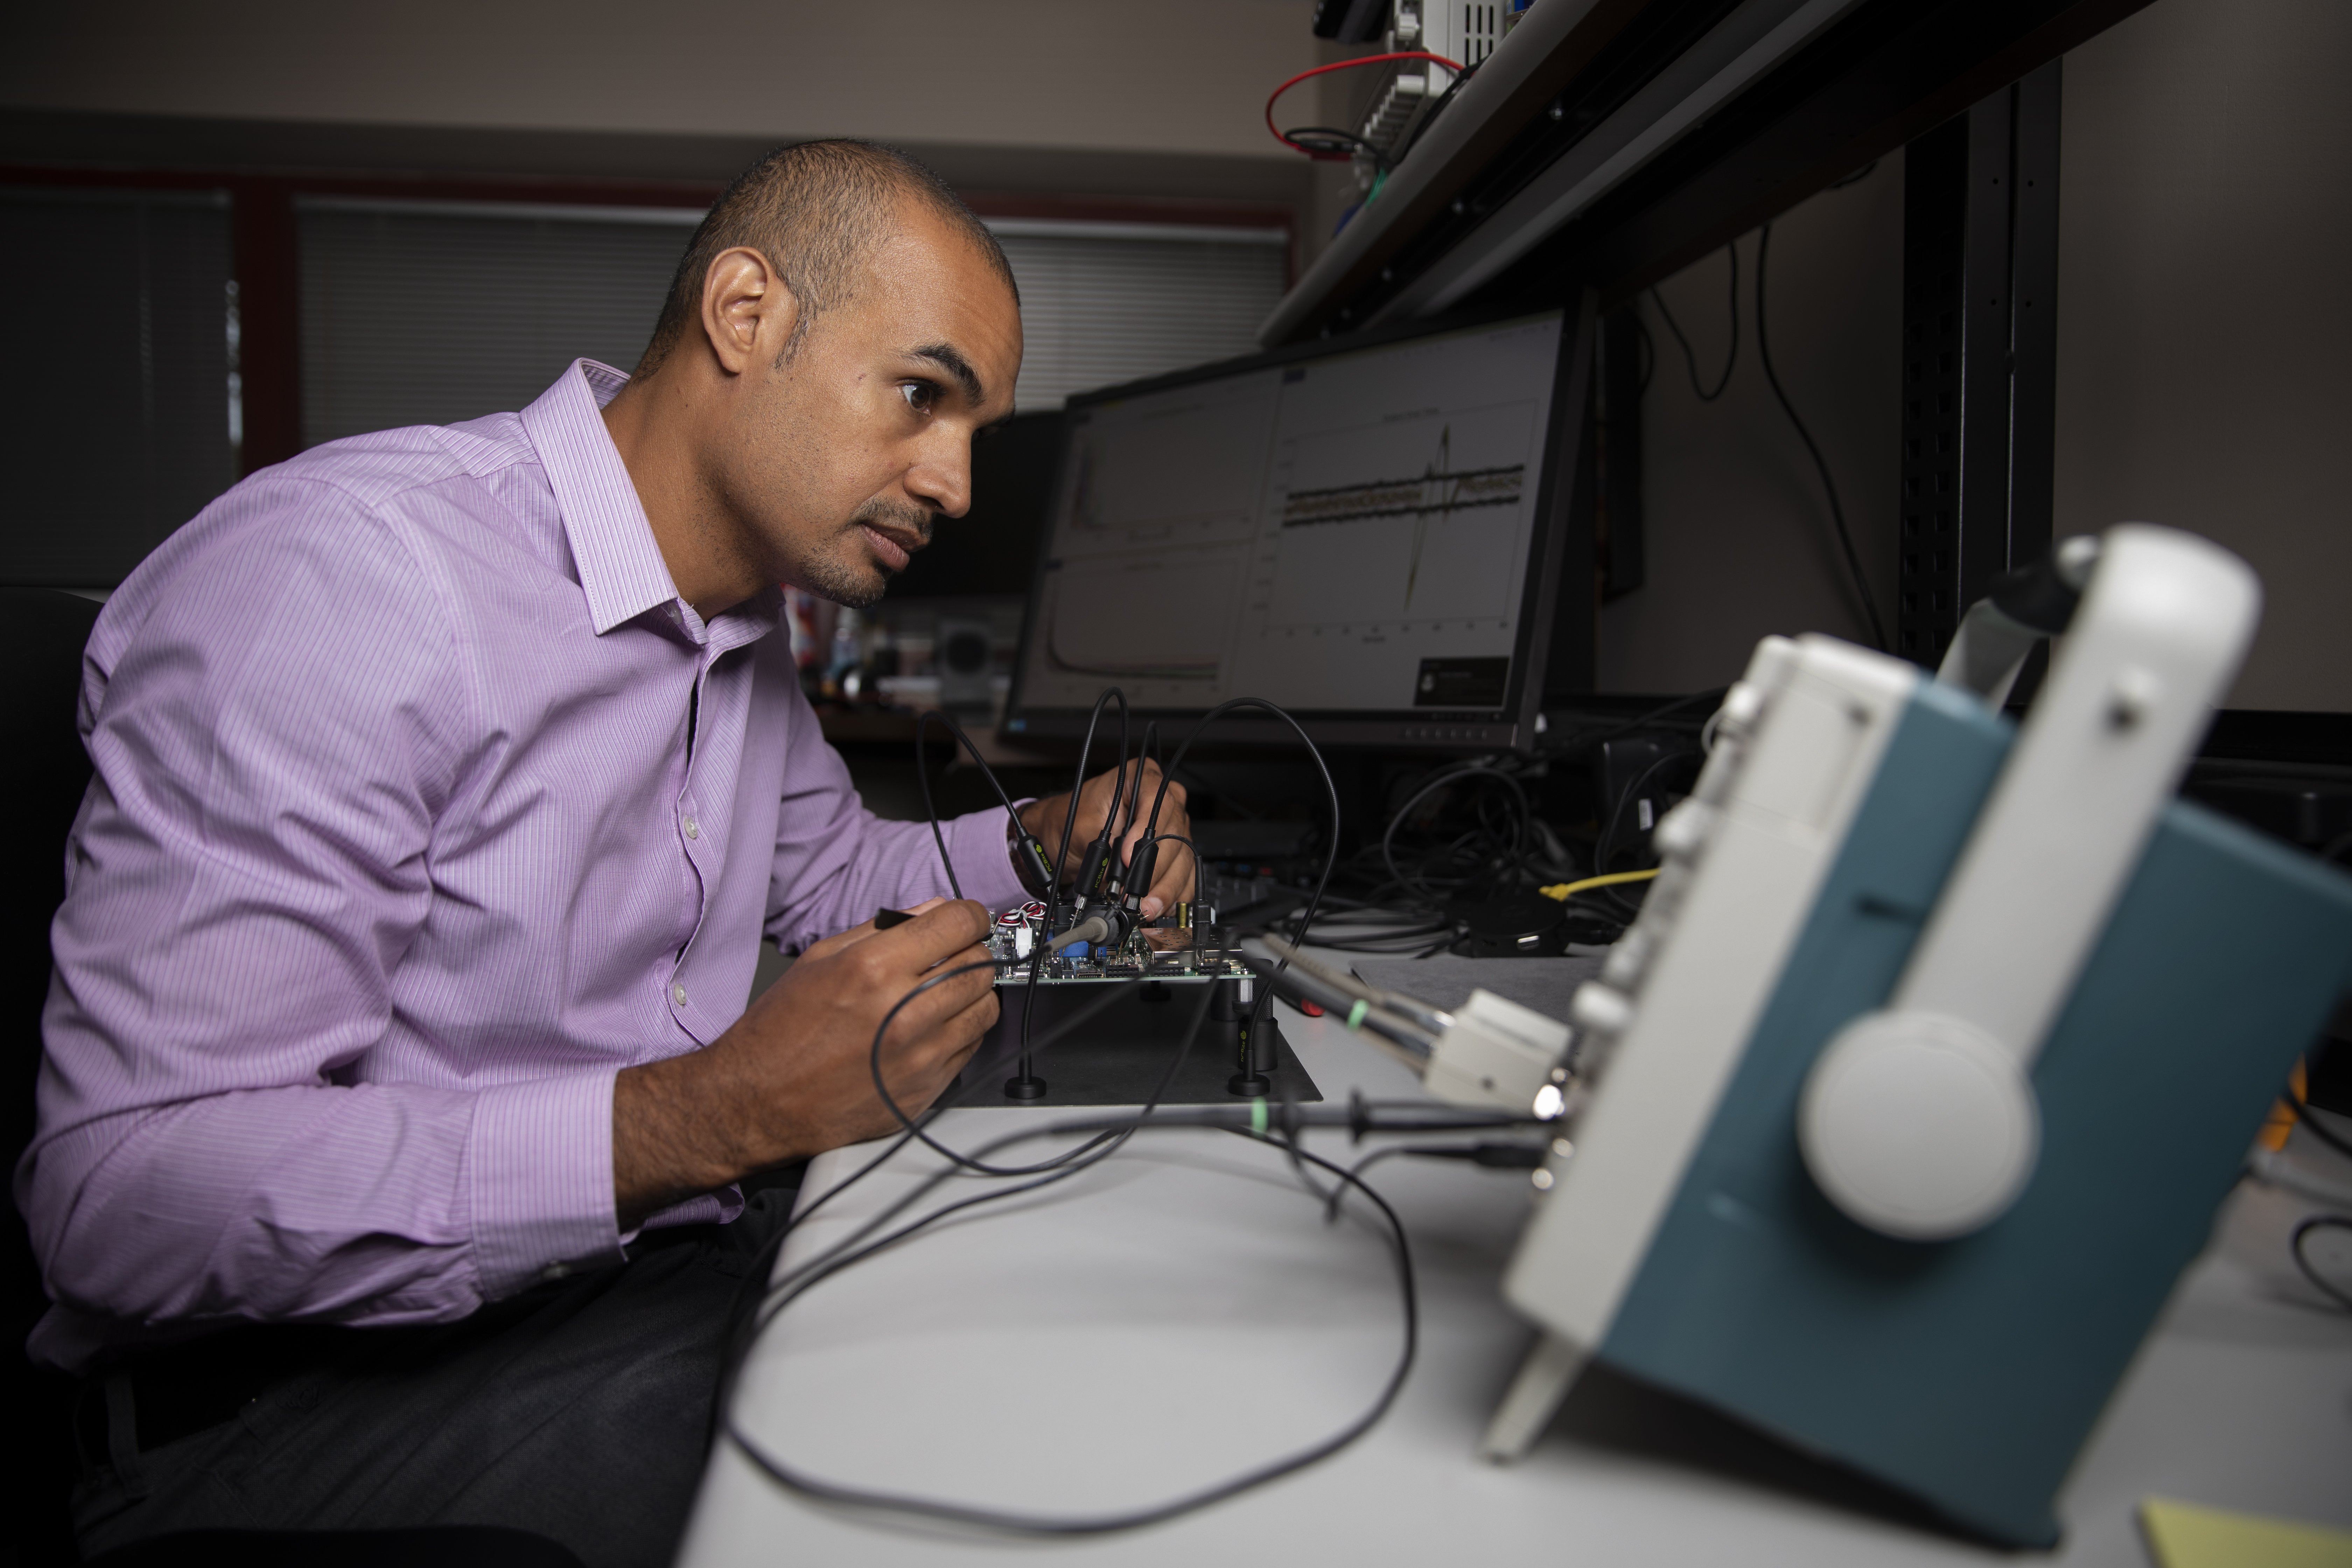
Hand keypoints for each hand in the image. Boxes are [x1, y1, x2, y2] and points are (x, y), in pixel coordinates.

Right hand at [612, 899, 997, 1227]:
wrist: (758, 1102)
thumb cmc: (780, 1031)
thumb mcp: (820, 959)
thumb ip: (882, 929)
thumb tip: (932, 910)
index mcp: (873, 968)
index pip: (958, 923)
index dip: (969, 914)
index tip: (966, 919)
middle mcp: (903, 1011)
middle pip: (979, 962)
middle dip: (970, 951)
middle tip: (950, 956)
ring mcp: (919, 1055)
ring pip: (986, 1005)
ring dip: (971, 991)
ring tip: (942, 992)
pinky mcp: (926, 1089)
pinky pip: (972, 1046)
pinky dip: (962, 1030)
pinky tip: (932, 1027)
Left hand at [1018, 761, 1193, 919]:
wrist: (1066, 837)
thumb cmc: (1074, 822)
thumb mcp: (1085, 825)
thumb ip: (1107, 843)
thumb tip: (1123, 870)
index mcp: (1142, 778)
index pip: (1159, 802)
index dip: (1146, 832)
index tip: (1126, 857)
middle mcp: (1164, 800)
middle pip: (1174, 835)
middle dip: (1154, 869)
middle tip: (1135, 891)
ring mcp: (1173, 827)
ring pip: (1183, 859)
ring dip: (1165, 888)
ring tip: (1145, 906)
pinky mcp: (1175, 852)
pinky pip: (1185, 875)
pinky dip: (1173, 894)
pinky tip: (1159, 905)